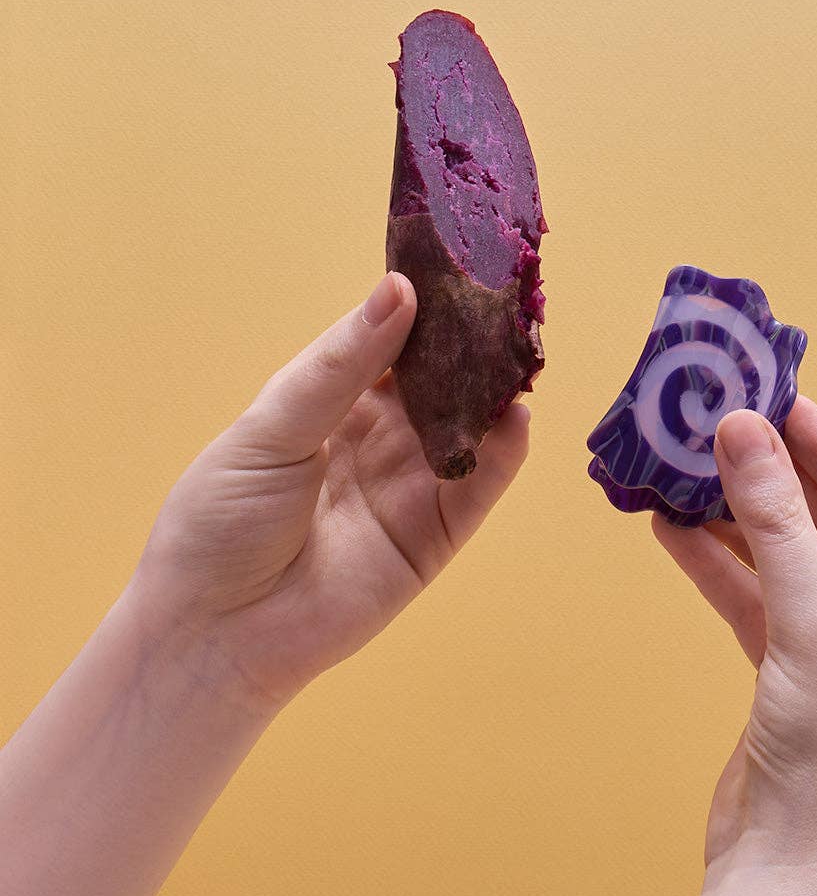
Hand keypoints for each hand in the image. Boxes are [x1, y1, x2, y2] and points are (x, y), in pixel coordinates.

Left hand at [131, 271, 529, 709]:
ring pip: (466, 428)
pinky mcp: (435, 536)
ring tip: (523, 349)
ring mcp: (411, 486)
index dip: (423, 306)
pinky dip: (500, 454)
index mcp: (333, 403)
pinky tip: (515, 418)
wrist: (214, 633)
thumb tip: (399, 289)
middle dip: (471, 344)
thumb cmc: (222, 521)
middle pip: (439, 381)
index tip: (461, 262)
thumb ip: (341, 366)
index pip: (391, 341)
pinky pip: (477, 487)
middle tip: (508, 300)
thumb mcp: (273, 429)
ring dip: (494, 392)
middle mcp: (380, 438)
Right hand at [634, 399, 816, 895]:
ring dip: (733, 518)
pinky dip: (717, 565)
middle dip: (770, 479)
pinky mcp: (792, 670)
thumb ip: (774, 524)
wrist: (788, 873)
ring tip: (683, 466)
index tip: (778, 394)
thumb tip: (742, 431)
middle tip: (720, 421)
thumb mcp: (812, 626)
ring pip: (783, 560)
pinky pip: (755, 598)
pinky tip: (673, 528)